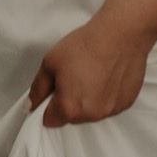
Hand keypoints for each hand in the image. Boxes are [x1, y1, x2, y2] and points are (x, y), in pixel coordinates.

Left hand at [27, 18, 148, 126]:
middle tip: (71, 75)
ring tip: (89, 72)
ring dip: (87, 98)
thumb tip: (31, 104)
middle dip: (67, 101)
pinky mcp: (125, 103)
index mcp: (69, 109)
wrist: (119, 35)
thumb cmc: (86, 46)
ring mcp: (110, 111)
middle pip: (71, 117)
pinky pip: (108, 104)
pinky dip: (104, 94)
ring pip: (90, 111)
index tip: (51, 90)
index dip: (46, 104)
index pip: (49, 120)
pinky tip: (104, 74)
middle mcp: (91, 115)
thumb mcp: (49, 63)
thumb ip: (38, 88)